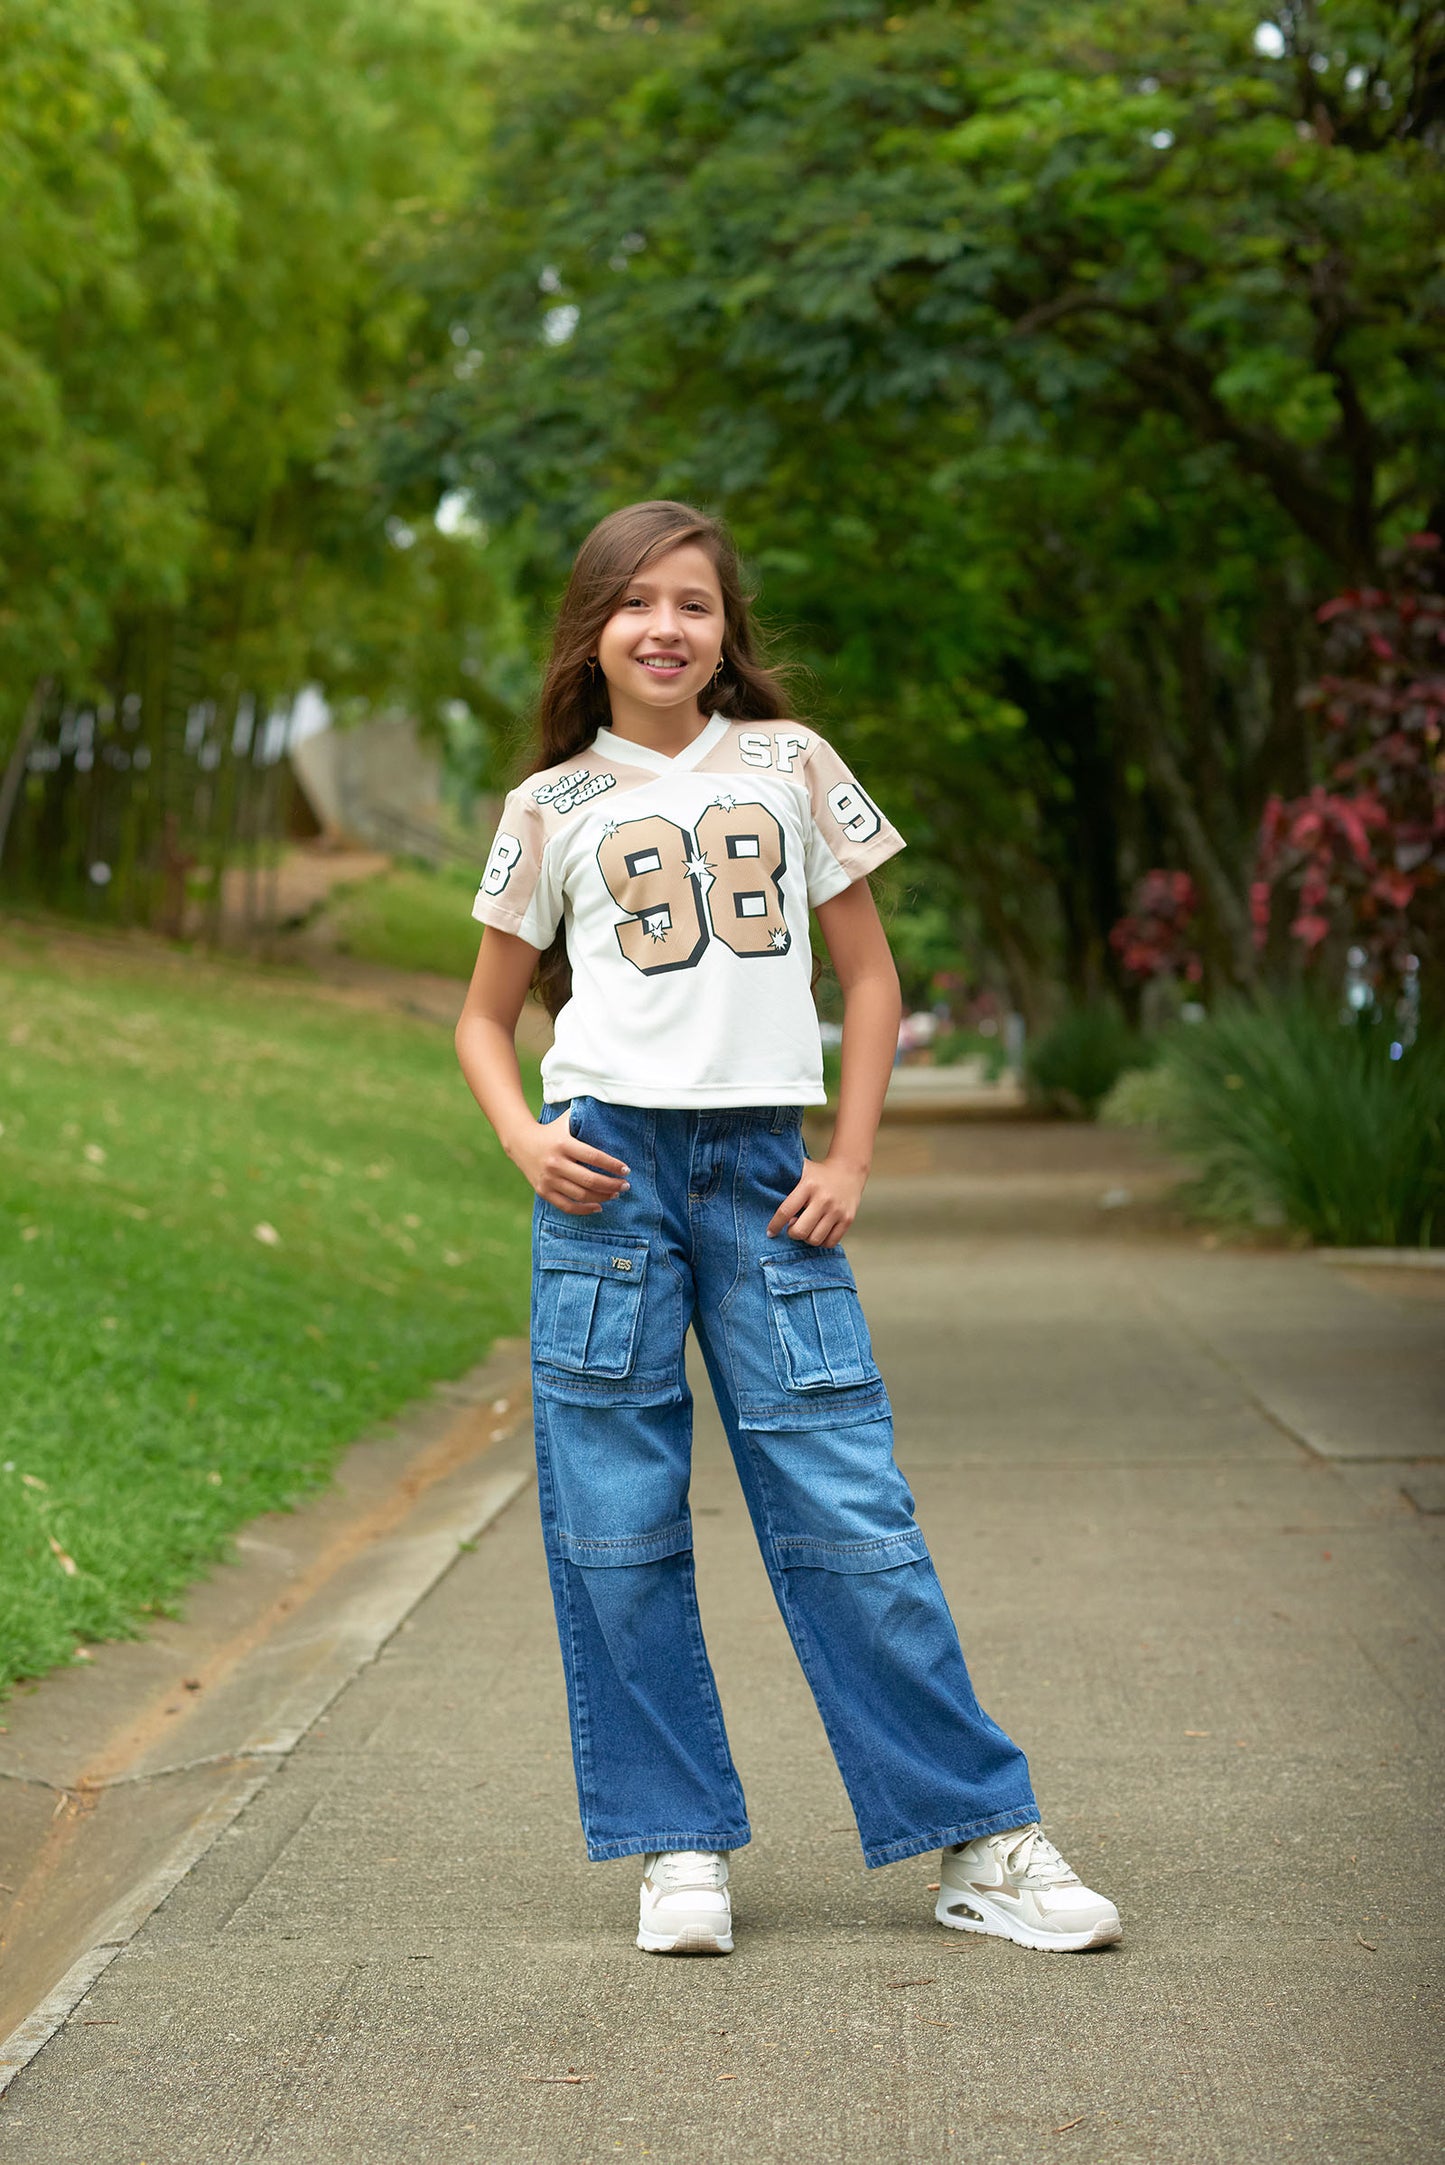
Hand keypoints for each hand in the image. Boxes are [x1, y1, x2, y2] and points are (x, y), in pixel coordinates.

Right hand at [507, 1118, 629, 1214]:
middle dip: (612, 1184)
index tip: (626, 1170)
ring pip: (581, 1195)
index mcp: (563, 1144)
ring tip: (615, 1193)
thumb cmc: (552, 1131)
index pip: (594, 1157)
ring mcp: (548, 1179)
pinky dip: (584, 1210)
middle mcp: (555, 1163)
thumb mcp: (566, 1120)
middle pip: (590, 1180)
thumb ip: (585, 1116)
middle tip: (626, 1185)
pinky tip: (598, 1206)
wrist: (520, 1141)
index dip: (612, 1165)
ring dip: (602, 1197)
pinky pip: (567, 1206)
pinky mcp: (543, 1191)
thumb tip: (610, 1109)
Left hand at [766, 1154, 866, 1246]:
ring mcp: (837, 1210)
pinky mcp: (848, 1219)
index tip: (770, 1232)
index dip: (775, 1225)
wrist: (849, 1169)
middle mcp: (823, 1199)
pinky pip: (830, 1242)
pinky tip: (818, 1231)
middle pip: (800, 1231)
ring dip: (806, 1238)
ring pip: (815, 1239)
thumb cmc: (818, 1173)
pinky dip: (821, 1242)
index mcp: (808, 1186)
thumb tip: (757, 1181)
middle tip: (792, 1227)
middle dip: (792, 1233)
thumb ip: (783, 1176)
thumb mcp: (801, 1169)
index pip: (786, 1211)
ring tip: (806, 1228)